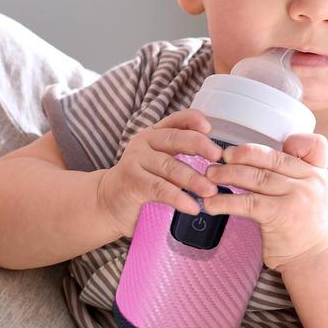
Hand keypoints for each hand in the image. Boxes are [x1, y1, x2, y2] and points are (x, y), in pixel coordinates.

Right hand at [97, 109, 221, 235]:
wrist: (107, 203)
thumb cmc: (141, 183)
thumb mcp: (160, 165)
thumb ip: (180, 158)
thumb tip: (220, 166)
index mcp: (155, 134)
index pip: (177, 120)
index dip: (193, 120)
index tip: (210, 127)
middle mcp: (145, 142)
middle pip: (175, 138)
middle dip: (200, 146)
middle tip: (219, 158)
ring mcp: (136, 161)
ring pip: (170, 166)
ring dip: (194, 179)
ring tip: (211, 191)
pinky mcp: (132, 182)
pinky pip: (160, 188)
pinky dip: (178, 198)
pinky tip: (192, 207)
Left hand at [202, 133, 327, 270]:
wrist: (315, 260)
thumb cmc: (305, 225)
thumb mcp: (310, 192)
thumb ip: (294, 173)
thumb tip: (255, 156)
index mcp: (316, 172)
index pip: (310, 144)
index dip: (289, 140)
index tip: (269, 146)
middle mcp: (310, 181)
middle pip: (270, 158)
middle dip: (242, 155)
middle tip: (221, 157)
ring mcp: (297, 197)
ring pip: (256, 177)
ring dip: (227, 175)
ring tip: (210, 176)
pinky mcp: (280, 215)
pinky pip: (247, 202)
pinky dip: (225, 202)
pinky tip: (211, 204)